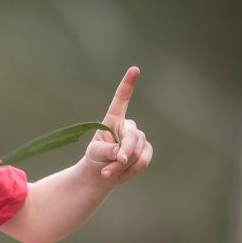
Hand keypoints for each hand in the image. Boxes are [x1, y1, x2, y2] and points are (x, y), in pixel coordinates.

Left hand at [83, 66, 151, 185]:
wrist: (102, 173)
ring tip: (108, 171)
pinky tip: (120, 174)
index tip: (134, 69)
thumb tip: (121, 153)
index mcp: (113, 120)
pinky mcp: (146, 150)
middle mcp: (128, 126)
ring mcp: (139, 138)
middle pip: (132, 137)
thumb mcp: (95, 154)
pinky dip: (131, 171)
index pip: (121, 100)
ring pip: (137, 152)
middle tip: (111, 166)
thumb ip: (106, 151)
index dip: (128, 85)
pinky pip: (143, 161)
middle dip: (124, 154)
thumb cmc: (96, 158)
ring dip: (122, 166)